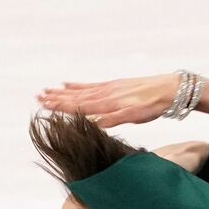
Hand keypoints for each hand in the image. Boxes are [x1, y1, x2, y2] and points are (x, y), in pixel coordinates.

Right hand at [36, 74, 181, 127]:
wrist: (170, 89)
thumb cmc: (154, 105)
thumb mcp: (135, 115)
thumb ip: (113, 119)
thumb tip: (93, 124)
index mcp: (109, 103)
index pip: (80, 106)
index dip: (62, 107)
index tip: (45, 105)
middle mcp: (106, 94)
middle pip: (76, 98)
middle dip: (57, 99)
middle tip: (38, 98)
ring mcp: (109, 88)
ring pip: (81, 92)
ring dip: (63, 92)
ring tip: (47, 91)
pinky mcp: (114, 85)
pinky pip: (91, 86)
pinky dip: (78, 85)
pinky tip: (67, 84)